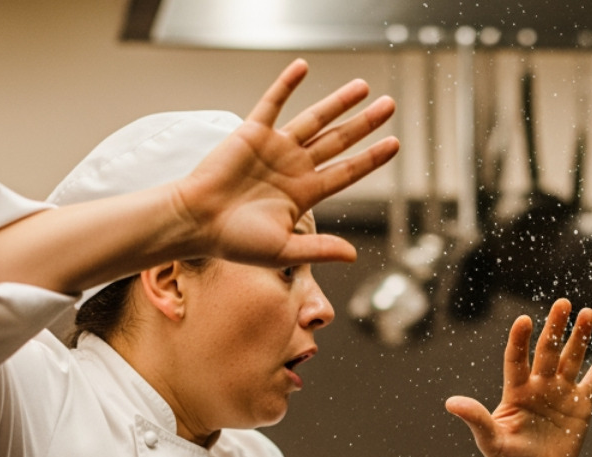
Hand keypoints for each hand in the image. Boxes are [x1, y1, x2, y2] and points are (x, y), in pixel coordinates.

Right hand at [173, 60, 399, 266]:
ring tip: (363, 87)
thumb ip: (319, 250)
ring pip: (314, 119)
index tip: (394, 144)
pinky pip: (273, 103)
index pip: (347, 172)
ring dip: (338, 102)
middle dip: (365, 124)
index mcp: (304, 194)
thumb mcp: (283, 251)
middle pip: (338, 140)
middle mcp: (294, 167)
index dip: (371, 158)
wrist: (196, 222)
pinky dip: (287, 85)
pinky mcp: (252, 132)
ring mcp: (275, 148)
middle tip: (390, 105)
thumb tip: (353, 255)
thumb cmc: (235, 241)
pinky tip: (303, 67)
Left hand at [446, 299, 591, 456]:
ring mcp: (561, 393)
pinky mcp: (581, 405)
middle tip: (562, 303)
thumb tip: (450, 403)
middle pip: (548, 351)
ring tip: (587, 313)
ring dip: (580, 337)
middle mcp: (539, 386)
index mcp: (516, 391)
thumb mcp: (490, 441)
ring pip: (572, 359)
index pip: (516, 359)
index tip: (523, 321)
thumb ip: (476, 419)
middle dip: (555, 328)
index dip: (519, 341)